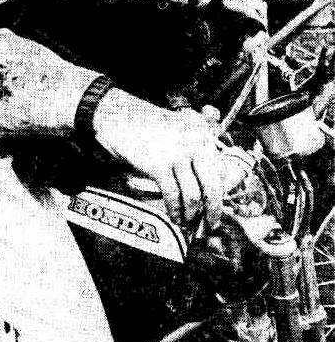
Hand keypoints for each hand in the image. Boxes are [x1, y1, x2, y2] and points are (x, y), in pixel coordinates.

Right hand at [92, 89, 225, 229]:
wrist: (120, 117)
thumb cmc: (151, 128)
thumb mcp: (181, 131)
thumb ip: (198, 152)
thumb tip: (209, 189)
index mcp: (203, 133)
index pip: (220, 171)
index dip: (220, 194)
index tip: (217, 208)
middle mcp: (195, 142)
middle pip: (212, 186)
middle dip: (213, 210)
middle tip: (211, 224)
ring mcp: (177, 154)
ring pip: (193, 195)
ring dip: (191, 213)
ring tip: (187, 220)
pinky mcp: (159, 165)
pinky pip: (173, 195)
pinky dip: (175, 210)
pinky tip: (174, 216)